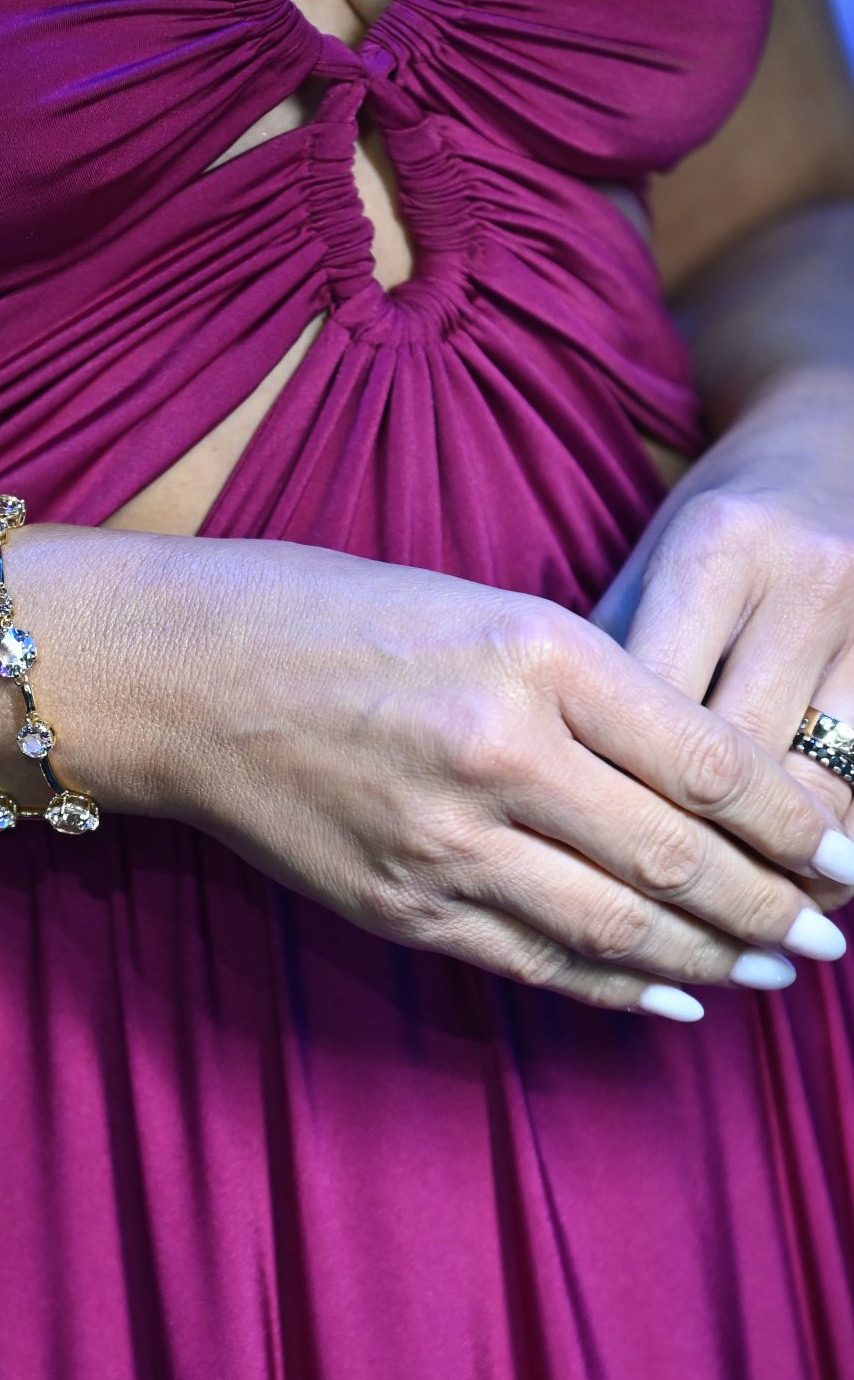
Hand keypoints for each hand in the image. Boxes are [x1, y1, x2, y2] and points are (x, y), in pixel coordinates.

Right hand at [160, 536, 853, 1015]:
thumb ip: (596, 686)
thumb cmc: (331, 618)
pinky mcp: (399, 905)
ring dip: (716, 958)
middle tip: (834, 932)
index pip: (708, 759)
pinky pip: (537, 960)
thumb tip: (711, 775)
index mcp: (533, 651)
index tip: (848, 851)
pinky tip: (676, 996)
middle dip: (777, 905)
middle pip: (680, 854)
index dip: (798, 822)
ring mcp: (443, 839)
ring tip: (778, 970)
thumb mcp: (484, 608)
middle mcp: (497, 748)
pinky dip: (620, 986)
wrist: (180, 675)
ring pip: (620, 922)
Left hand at [589, 369, 853, 904]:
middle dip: (704, 866)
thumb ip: (605, 672)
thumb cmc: (717, 530)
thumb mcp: (648, 570)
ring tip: (747, 933)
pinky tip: (813, 880)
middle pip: (743, 763)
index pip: (659, 714)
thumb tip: (555, 802)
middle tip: (660, 938)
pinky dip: (842, 840)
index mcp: (717, 543)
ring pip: (825, 789)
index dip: (621, 808)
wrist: (845, 441)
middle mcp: (808, 576)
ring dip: (784, 875)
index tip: (577, 880)